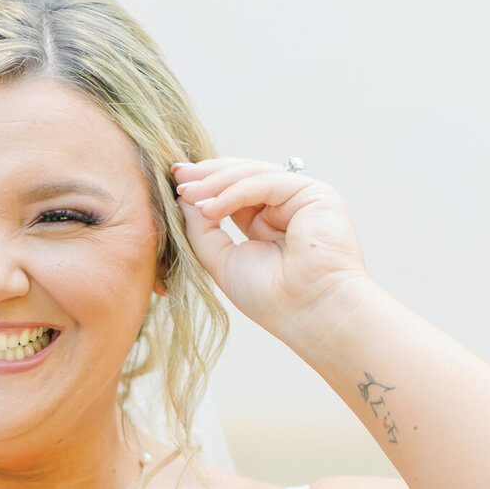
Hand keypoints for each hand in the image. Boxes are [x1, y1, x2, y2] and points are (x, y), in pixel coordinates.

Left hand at [173, 157, 369, 342]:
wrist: (309, 313)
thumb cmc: (271, 298)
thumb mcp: (223, 261)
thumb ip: (203, 231)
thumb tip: (184, 199)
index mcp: (268, 223)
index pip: (234, 193)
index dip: (206, 186)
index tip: (176, 183)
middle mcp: (286, 207)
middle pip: (243, 178)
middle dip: (208, 176)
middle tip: (177, 175)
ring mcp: (301, 198)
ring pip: (253, 176)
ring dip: (216, 183)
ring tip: (187, 193)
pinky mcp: (313, 194)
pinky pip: (265, 183)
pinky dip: (234, 193)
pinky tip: (209, 208)